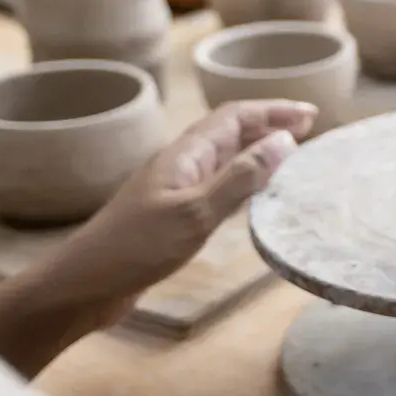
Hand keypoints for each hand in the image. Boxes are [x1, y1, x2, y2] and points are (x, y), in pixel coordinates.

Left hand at [50, 100, 315, 324]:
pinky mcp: (173, 216)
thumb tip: (284, 140)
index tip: (311, 114)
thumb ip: (240, 177)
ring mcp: (176, 190)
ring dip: (258, 150)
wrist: (83, 285)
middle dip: (269, 125)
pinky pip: (218, 185)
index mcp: (186, 155)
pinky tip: (255, 196)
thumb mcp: (195, 212)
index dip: (273, 111)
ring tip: (291, 156)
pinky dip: (244, 180)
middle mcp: (182, 165)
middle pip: (230, 132)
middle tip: (310, 129)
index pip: (235, 117)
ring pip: (225, 158)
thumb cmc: (136, 247)